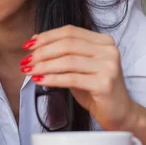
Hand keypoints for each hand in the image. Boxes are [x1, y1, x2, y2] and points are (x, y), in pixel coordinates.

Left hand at [20, 25, 137, 130]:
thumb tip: (35, 38)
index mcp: (103, 41)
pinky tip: (40, 81)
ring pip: (68, 61)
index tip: (28, 45)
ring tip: (29, 71)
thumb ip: (62, 52)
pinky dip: (52, 79)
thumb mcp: (78, 66)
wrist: (119, 113)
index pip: (70, 31)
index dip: (46, 37)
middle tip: (26, 60)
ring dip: (44, 66)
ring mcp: (109, 67)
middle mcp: (108, 50)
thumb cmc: (96, 89)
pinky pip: (71, 79)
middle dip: (42, 52)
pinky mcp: (105, 84)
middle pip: (67, 44)